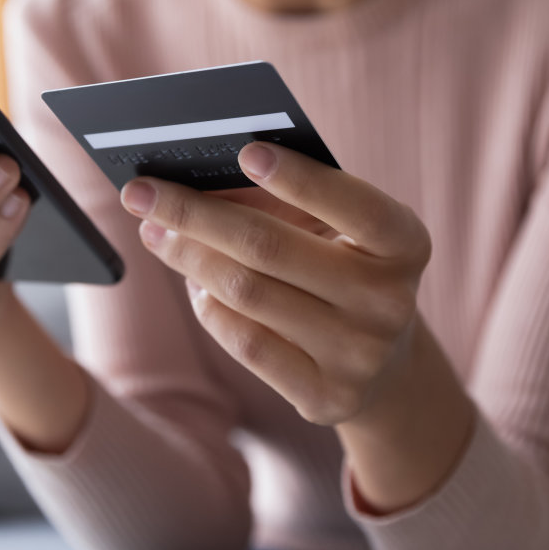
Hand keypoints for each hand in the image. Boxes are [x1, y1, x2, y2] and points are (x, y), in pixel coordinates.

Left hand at [119, 142, 432, 425]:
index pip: (357, 207)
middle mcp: (391, 303)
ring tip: (156, 232)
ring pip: (248, 294)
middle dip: (196, 214)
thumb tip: (198, 182)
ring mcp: (360, 356)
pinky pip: (245, 343)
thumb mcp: (341, 229)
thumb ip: (289, 201)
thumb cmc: (348, 268)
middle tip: (143, 192)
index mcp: (406, 245)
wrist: (386, 365)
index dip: (302, 180)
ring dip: (188, 257)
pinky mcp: (326, 398)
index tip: (246, 151)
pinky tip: (194, 284)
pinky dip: (210, 307)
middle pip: (272, 249)